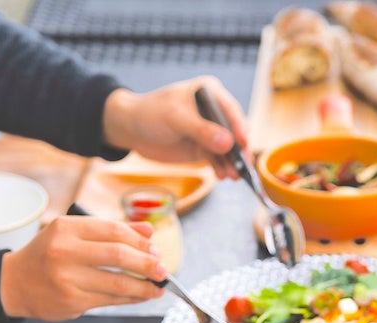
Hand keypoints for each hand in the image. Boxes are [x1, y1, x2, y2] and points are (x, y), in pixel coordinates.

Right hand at [0, 217, 165, 319]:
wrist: (15, 283)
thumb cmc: (47, 255)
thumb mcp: (73, 234)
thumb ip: (110, 231)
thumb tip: (148, 232)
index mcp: (66, 228)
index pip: (113, 230)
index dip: (140, 241)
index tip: (154, 249)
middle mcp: (64, 251)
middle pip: (118, 256)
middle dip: (147, 264)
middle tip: (162, 270)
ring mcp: (67, 278)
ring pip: (118, 283)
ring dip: (144, 286)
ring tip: (157, 287)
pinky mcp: (71, 301)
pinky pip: (110, 300)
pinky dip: (131, 298)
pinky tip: (141, 296)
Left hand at [102, 76, 246, 180]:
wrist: (132, 129)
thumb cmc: (151, 114)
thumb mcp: (176, 119)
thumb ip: (202, 130)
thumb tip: (228, 143)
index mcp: (210, 93)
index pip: (230, 110)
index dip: (239, 126)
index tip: (244, 142)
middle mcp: (213, 111)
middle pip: (233, 131)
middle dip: (238, 149)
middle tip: (242, 165)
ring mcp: (209, 131)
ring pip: (227, 148)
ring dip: (231, 162)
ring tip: (233, 176)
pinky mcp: (203, 147)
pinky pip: (217, 159)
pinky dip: (221, 167)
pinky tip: (222, 175)